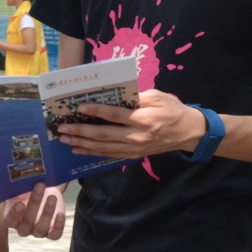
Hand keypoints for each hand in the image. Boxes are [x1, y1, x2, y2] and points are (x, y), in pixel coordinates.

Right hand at [3, 183, 65, 239]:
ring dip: (47, 213)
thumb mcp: (21, 184)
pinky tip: (60, 214)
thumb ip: (17, 183)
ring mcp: (37, 231)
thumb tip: (18, 174)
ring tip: (52, 197)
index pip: (9, 221)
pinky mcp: (51, 232)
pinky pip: (54, 235)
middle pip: (26, 223)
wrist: (44, 190)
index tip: (20, 203)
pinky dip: (58, 226)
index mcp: (11, 216)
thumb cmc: (28, 188)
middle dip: (34, 205)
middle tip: (39, 186)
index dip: (14, 214)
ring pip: (41, 228)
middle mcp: (23, 227)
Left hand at [56, 89, 204, 158]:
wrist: (188, 132)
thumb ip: (136, 97)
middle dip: (81, 131)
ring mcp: (134, 148)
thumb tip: (114, 96)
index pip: (115, 115)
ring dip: (82, 144)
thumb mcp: (157, 96)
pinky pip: (109, 155)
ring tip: (64, 139)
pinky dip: (92, 152)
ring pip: (103, 148)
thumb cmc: (172, 110)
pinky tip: (78, 150)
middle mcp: (136, 136)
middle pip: (104, 135)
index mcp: (143, 119)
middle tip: (62, 128)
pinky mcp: (133, 155)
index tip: (79, 107)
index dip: (97, 111)